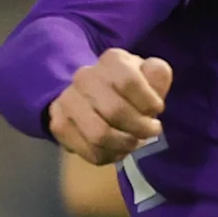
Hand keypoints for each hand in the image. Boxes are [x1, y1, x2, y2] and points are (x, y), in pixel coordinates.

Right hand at [48, 49, 170, 165]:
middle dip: (140, 128)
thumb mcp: (150, 77)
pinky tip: (118, 149)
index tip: (157, 110)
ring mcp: (68, 101)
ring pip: (99, 134)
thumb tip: (153, 74)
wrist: (94, 98)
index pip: (128, 82)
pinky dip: (109, 156)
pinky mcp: (59, 125)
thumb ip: (157, 74)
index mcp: (111, 61)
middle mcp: (85, 77)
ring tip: (134, 141)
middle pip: (115, 111)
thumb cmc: (130, 90)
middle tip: (150, 131)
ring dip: (124, 144)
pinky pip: (89, 151)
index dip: (148, 102)